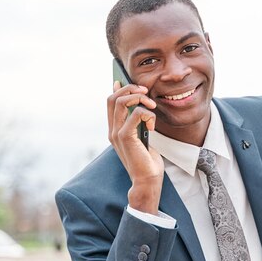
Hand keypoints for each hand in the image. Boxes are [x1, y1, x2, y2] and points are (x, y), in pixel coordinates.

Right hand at [107, 81, 163, 213]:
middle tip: (146, 91)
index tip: (123, 81)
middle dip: (130, 89)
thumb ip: (138, 124)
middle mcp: (112, 130)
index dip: (117, 89)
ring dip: (139, 98)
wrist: (147, 180)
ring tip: (151, 105)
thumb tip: (140, 107)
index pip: (110, 102)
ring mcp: (117, 134)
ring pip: (121, 102)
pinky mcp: (126, 137)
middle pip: (113, 98)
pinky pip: (136, 114)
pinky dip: (147, 115)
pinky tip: (152, 126)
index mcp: (114, 130)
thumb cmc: (147, 161)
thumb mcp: (142, 138)